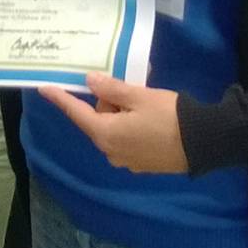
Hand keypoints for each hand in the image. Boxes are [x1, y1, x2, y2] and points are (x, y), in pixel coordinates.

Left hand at [35, 72, 187, 173]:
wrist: (203, 143)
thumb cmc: (169, 116)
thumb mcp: (139, 96)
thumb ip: (112, 89)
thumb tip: (90, 82)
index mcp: (105, 134)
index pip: (77, 112)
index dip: (61, 99)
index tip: (44, 88)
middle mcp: (110, 151)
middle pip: (98, 119)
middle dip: (109, 102)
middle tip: (131, 88)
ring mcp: (126, 161)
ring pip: (113, 129)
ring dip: (122, 114)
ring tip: (145, 102)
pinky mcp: (141, 164)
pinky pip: (127, 140)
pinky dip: (132, 127)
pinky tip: (152, 119)